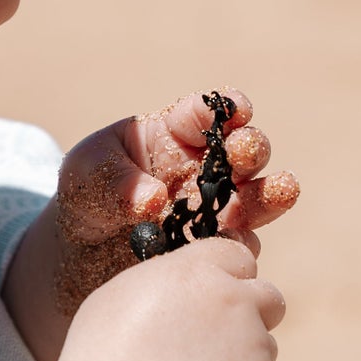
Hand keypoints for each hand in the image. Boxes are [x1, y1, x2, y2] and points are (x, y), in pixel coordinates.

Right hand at [52, 235, 285, 360]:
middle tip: (210, 343)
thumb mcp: (116, 302)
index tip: (209, 297)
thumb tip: (188, 282)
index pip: (237, 254)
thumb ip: (164, 282)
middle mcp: (235, 302)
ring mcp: (255, 349)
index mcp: (196, 272)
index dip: (225, 277)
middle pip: (267, 297)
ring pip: (262, 349)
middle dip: (249, 314)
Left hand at [53, 90, 299, 314]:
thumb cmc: (87, 193)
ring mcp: (214, 209)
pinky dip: (239, 244)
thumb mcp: (86, 174)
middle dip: (249, 147)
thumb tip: (154, 202)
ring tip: (280, 192)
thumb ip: (117, 180)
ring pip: (254, 198)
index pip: (207, 113)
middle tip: (242, 153)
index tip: (231, 112)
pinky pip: (236, 246)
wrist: (80, 252)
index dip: (224, 108)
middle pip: (244, 150)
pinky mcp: (212, 248)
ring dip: (268, 194)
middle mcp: (205, 167)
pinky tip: (236, 243)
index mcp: (177, 132)